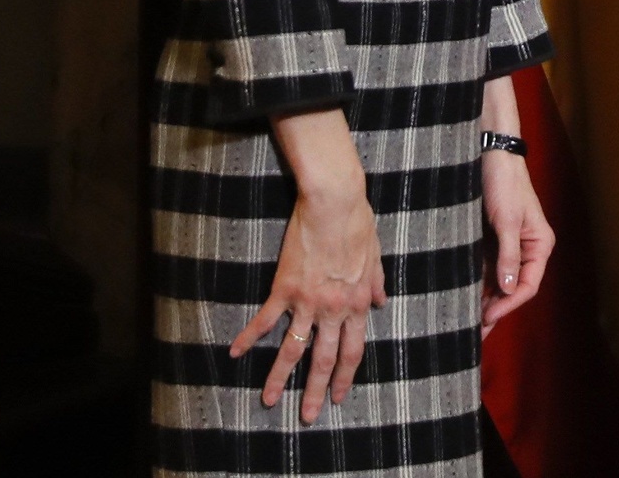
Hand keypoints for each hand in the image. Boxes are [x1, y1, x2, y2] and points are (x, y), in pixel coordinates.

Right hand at [229, 175, 386, 422]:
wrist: (335, 203)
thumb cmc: (358, 223)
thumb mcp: (376, 255)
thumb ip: (378, 282)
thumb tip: (383, 302)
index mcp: (359, 301)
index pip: (353, 350)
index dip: (346, 376)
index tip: (339, 395)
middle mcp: (335, 308)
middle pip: (325, 359)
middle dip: (316, 390)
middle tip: (309, 415)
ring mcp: (308, 301)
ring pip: (293, 349)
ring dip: (280, 377)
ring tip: (270, 400)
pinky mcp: (285, 288)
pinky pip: (265, 319)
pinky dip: (249, 336)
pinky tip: (235, 352)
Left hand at [480, 148, 554, 337]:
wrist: (489, 154)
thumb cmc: (504, 183)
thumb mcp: (507, 220)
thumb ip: (508, 256)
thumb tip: (509, 289)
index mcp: (539, 245)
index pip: (528, 285)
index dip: (509, 304)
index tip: (487, 318)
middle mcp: (526, 249)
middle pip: (513, 288)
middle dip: (495, 310)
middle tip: (474, 335)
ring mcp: (507, 246)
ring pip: (497, 282)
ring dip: (483, 300)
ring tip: (464, 324)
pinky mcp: (490, 241)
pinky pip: (484, 269)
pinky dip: (474, 284)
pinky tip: (460, 299)